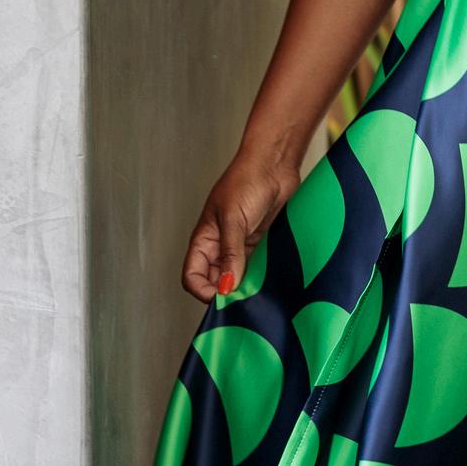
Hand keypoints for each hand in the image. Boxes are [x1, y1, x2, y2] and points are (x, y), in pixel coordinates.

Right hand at [181, 145, 301, 301]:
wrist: (274, 165)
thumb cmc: (247, 181)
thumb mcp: (233, 220)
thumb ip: (230, 254)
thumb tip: (226, 285)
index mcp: (204, 239)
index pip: (192, 276)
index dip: (203, 290)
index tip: (222, 298)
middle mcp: (219, 246)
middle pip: (213, 281)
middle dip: (225, 293)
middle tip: (243, 300)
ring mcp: (240, 247)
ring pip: (235, 278)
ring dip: (244, 287)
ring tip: (256, 292)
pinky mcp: (259, 246)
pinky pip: (254, 269)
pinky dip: (259, 278)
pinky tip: (268, 281)